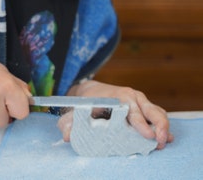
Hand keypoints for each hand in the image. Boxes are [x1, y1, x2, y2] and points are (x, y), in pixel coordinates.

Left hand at [58, 80, 173, 149]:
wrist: (91, 90)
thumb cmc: (84, 102)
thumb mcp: (74, 112)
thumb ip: (69, 123)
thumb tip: (68, 137)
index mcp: (116, 96)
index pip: (131, 110)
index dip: (139, 123)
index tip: (147, 136)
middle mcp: (130, 96)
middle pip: (150, 109)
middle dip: (157, 126)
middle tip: (158, 143)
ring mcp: (138, 99)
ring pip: (156, 111)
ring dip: (162, 126)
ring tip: (162, 142)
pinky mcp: (142, 105)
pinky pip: (156, 113)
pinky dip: (162, 124)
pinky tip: (165, 136)